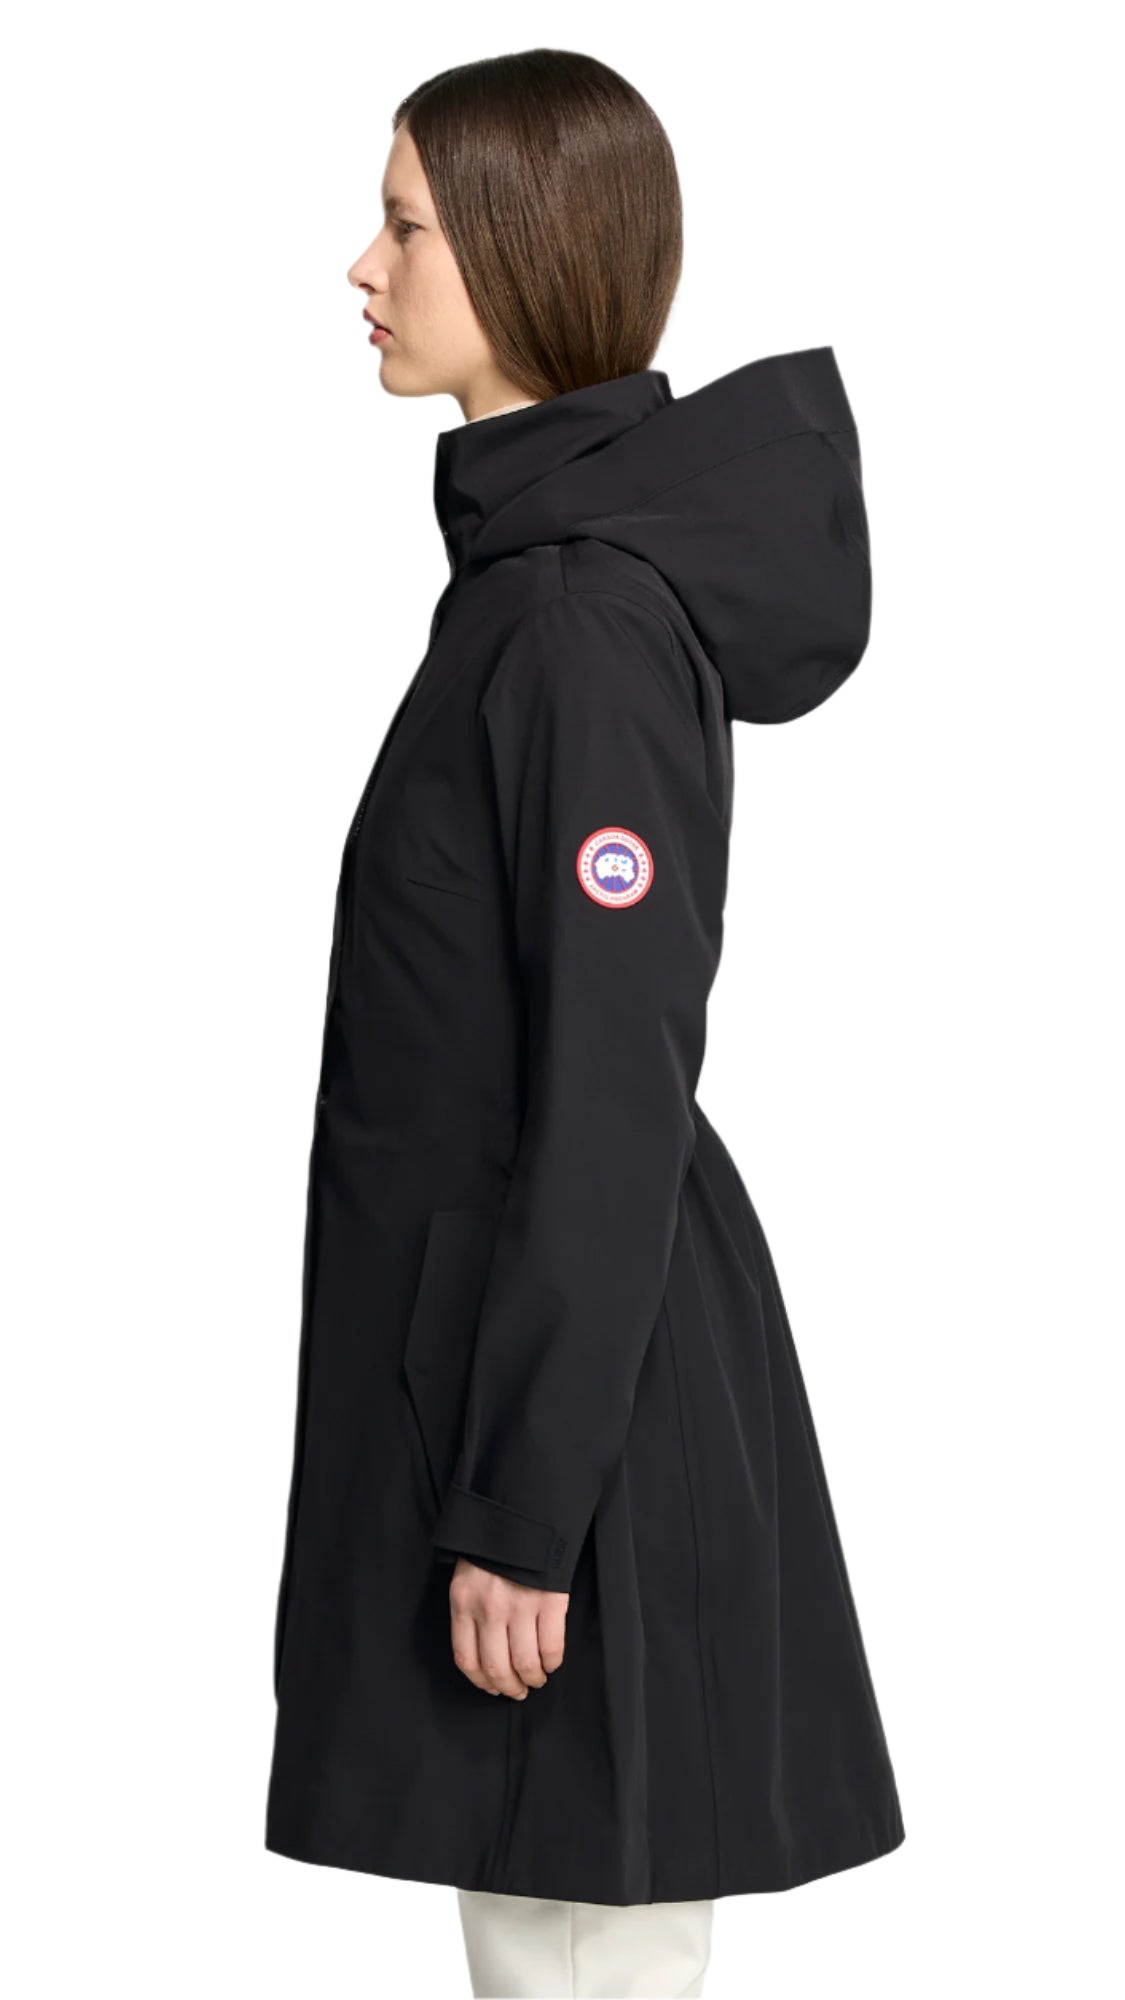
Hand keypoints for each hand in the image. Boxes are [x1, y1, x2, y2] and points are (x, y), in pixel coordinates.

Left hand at [449, 1557, 568, 1698]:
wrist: (524, 1513)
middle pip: (496, 1668)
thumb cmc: (493, 1548)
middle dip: (509, 1687)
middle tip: (518, 1690)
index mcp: (463, 1602)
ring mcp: (520, 1606)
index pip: (467, 1659)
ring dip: (532, 1678)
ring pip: (525, 1663)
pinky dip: (552, 1662)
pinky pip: (551, 1647)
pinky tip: (551, 1662)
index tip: (492, 1688)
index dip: (481, 1681)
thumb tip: (483, 1653)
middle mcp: (489, 1609)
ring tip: (536, 1679)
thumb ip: (469, 1611)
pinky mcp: (549, 1601)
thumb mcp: (467, 1577)